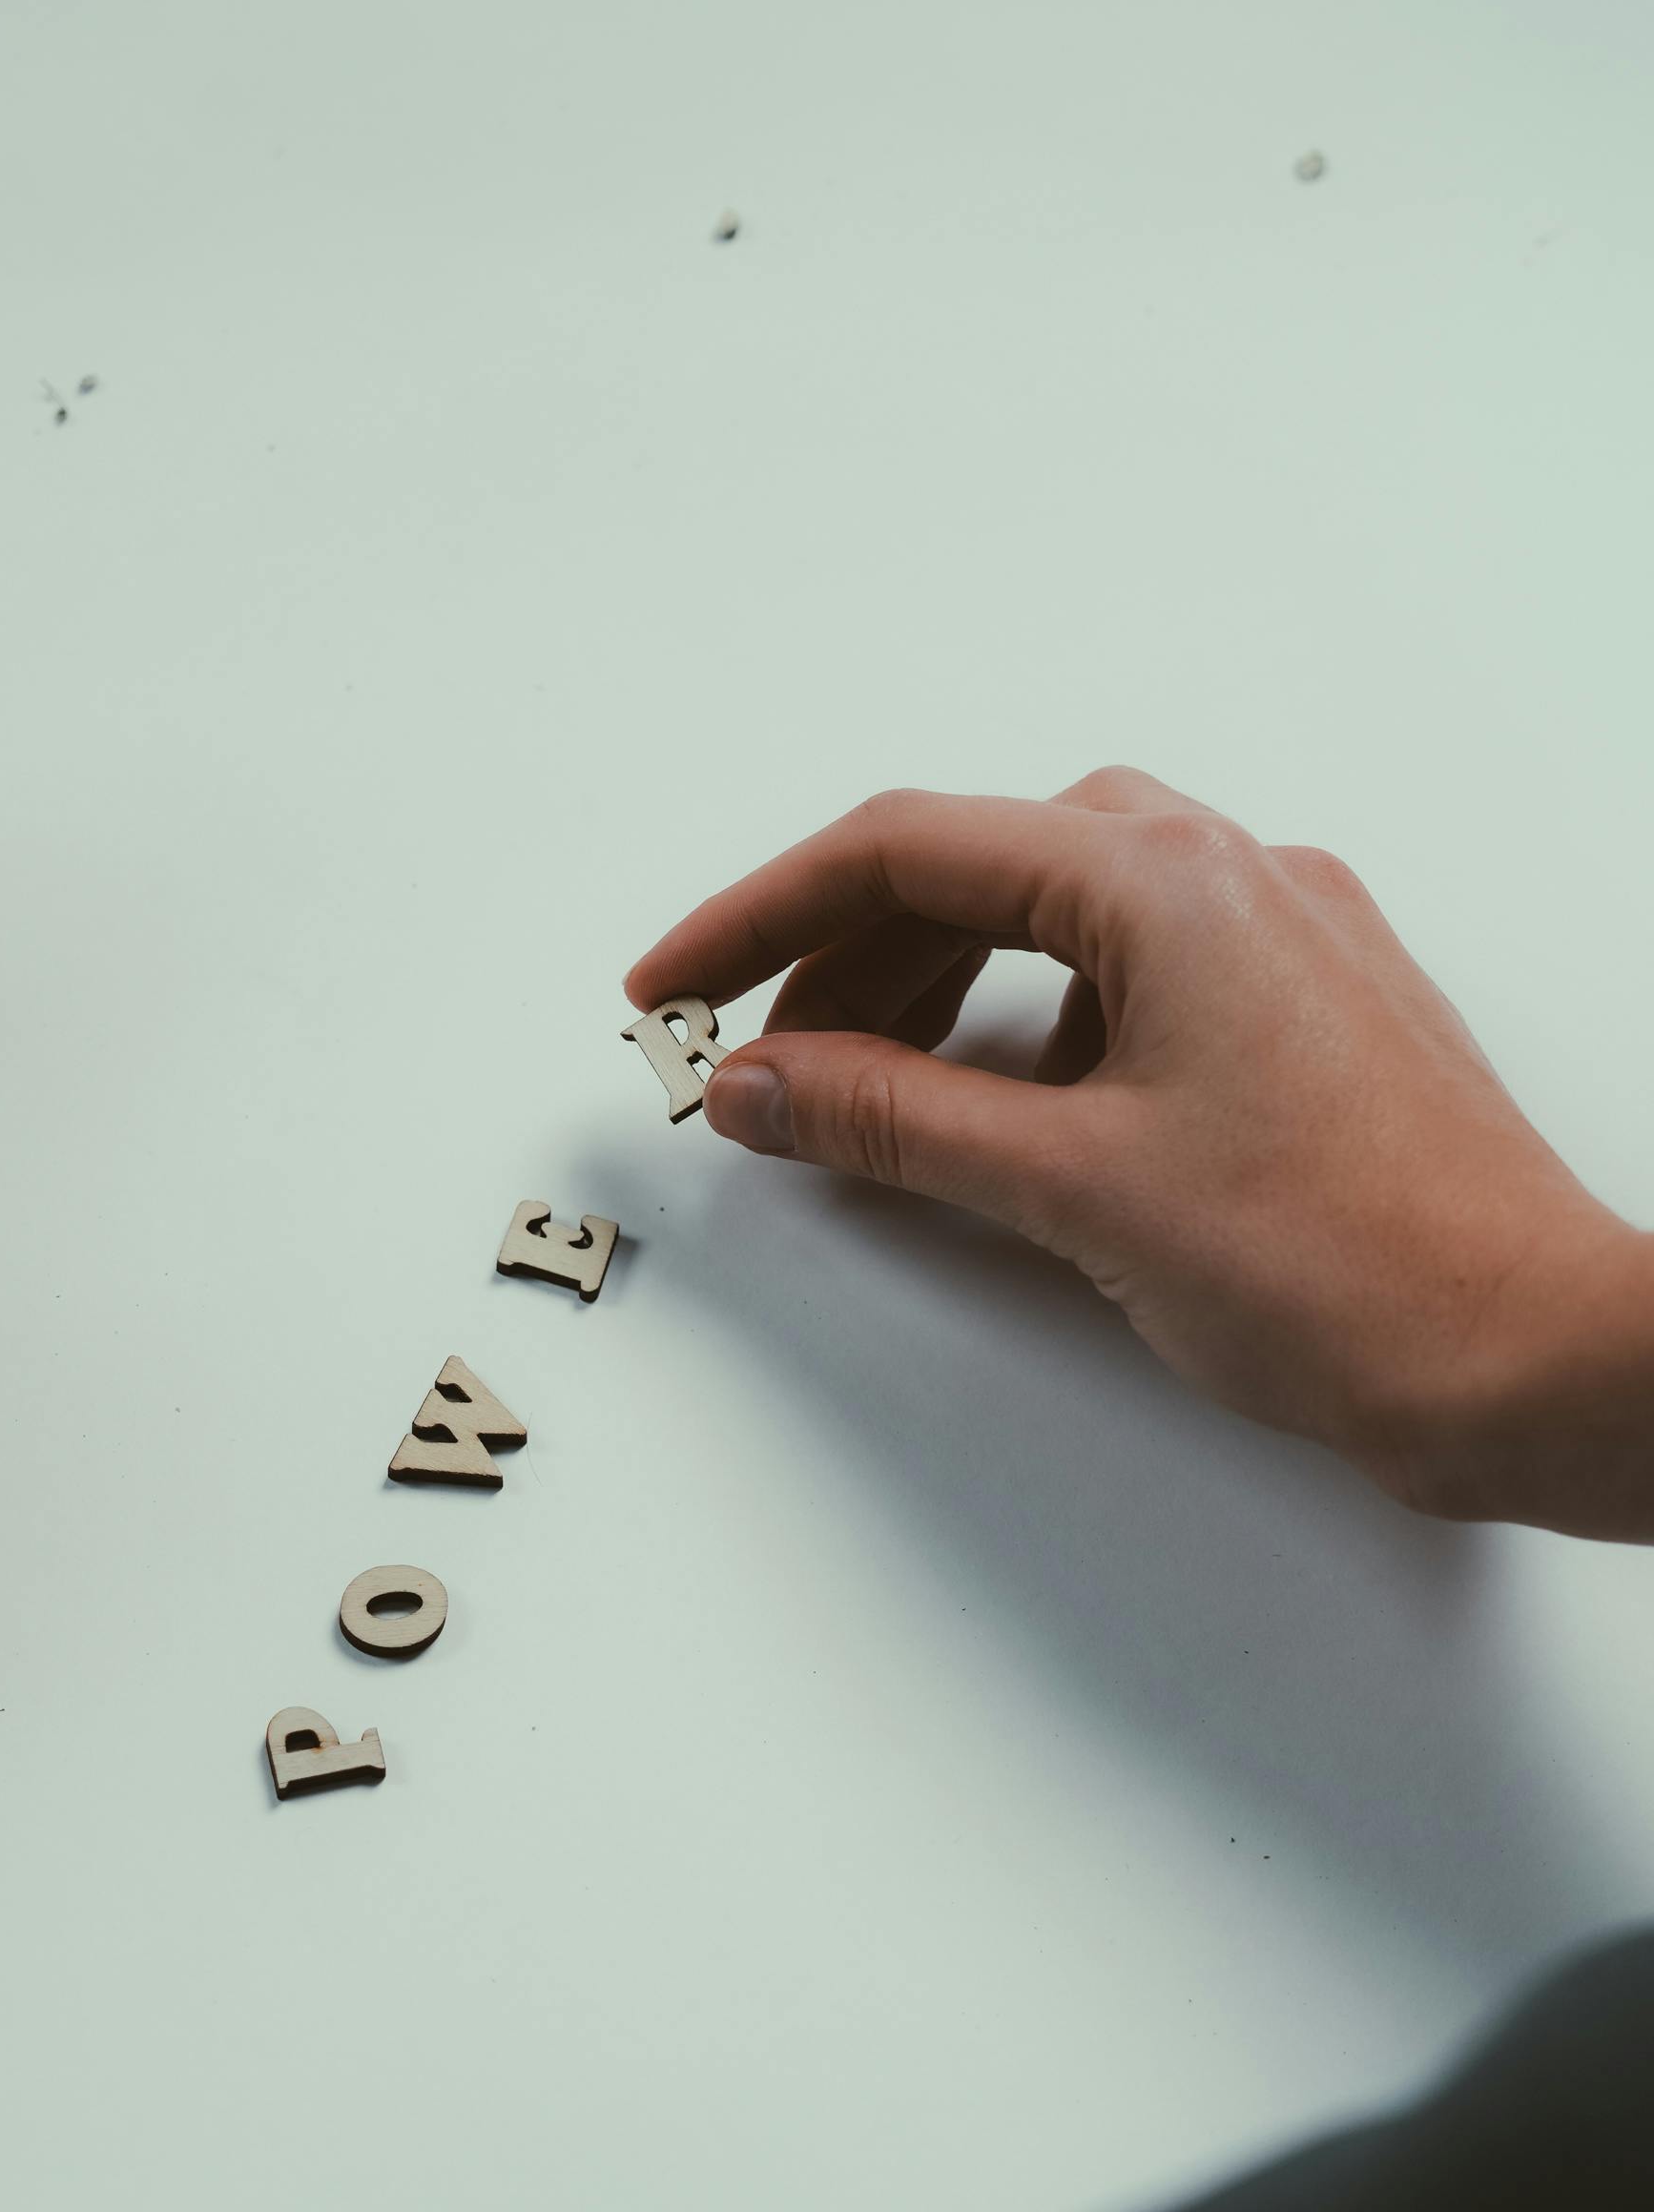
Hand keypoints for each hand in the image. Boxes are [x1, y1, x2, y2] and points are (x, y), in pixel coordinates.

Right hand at [626, 767, 1653, 1539]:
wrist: (1537, 1362)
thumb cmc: (1353, 1269)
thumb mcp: (1071, 1189)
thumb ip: (890, 1121)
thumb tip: (761, 1085)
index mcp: (1170, 883)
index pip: (908, 850)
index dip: (761, 918)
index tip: (674, 987)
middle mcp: (1233, 877)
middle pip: (979, 870)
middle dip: (844, 960)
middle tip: (753, 1060)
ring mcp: (1283, 939)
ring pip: (1057, 917)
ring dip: (938, 990)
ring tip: (856, 1091)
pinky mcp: (1308, 1012)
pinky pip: (1132, 976)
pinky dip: (1035, 1026)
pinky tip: (997, 1113)